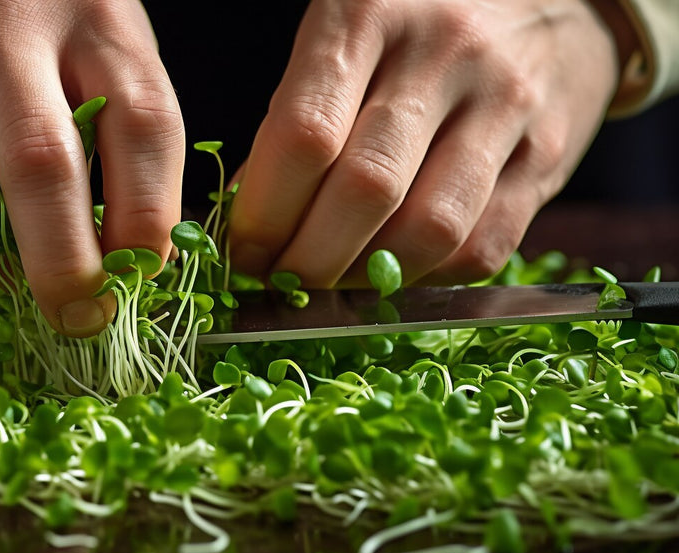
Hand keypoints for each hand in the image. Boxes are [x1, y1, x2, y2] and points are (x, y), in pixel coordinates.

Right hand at [0, 0, 183, 335]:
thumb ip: (127, 131)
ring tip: (21, 273)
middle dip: (65, 266)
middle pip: (39, 165)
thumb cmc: (45, 17)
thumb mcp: (104, 44)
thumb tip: (136, 258)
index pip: (142, 130)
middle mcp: (7, 31)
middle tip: (81, 320)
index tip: (144, 279)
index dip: (149, 223)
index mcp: (94, 20)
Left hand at [227, 0, 620, 287]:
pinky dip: (427, 279)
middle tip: (280, 279)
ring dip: (367, 279)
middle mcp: (445, 52)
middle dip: (308, 258)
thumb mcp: (345, 34)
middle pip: (366, 188)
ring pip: (429, 228)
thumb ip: (299, 114)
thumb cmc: (417, 21)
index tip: (243, 249)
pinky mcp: (549, 153)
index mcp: (370, 12)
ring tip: (332, 285)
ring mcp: (506, 104)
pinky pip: (484, 246)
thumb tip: (248, 213)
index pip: (305, 134)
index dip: (264, 211)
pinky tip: (393, 274)